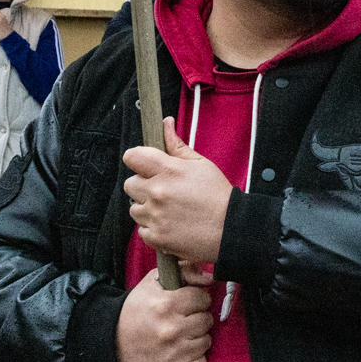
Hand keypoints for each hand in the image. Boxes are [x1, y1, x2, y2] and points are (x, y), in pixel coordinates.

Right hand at [116, 261, 214, 361]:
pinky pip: (201, 361)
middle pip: (206, 319)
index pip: (203, 298)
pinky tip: (179, 351)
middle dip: (196, 318)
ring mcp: (174, 352)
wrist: (112, 346)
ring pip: (206, 340)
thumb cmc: (135, 312)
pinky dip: (193, 357)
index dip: (196, 299)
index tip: (187, 304)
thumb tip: (209, 276)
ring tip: (180, 335)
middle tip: (182, 320)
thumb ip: (182, 271)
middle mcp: (172, 329)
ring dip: (196, 337)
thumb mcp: (152, 284)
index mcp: (166, 304)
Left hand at [124, 118, 234, 264]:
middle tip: (163, 191)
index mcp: (168, 171)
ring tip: (169, 210)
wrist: (230, 228)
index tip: (146, 166)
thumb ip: (177, 146)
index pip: (132, 157)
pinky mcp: (156, 237)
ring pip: (134, 209)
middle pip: (129, 184)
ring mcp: (155, 216)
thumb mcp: (201, 164)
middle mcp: (157, 192)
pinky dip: (153, 229)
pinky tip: (170, 225)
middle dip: (143, 186)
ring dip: (147, 209)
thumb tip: (165, 123)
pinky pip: (142, 230)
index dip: (137, 159)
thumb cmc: (217, 195)